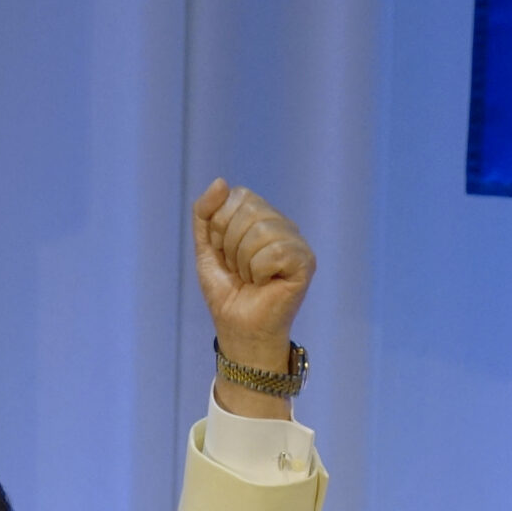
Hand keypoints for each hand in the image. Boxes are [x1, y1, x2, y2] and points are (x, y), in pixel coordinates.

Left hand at [193, 179, 315, 400]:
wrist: (238, 329)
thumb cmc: (227, 292)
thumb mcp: (207, 248)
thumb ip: (205, 214)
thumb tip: (221, 182)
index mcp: (263, 217)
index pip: (239, 196)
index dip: (221, 226)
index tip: (224, 254)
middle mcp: (283, 226)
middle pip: (249, 211)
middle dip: (230, 244)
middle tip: (238, 270)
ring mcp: (297, 243)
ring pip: (261, 231)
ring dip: (244, 261)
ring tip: (251, 279)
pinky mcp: (305, 263)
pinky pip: (275, 251)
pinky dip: (259, 272)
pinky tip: (265, 284)